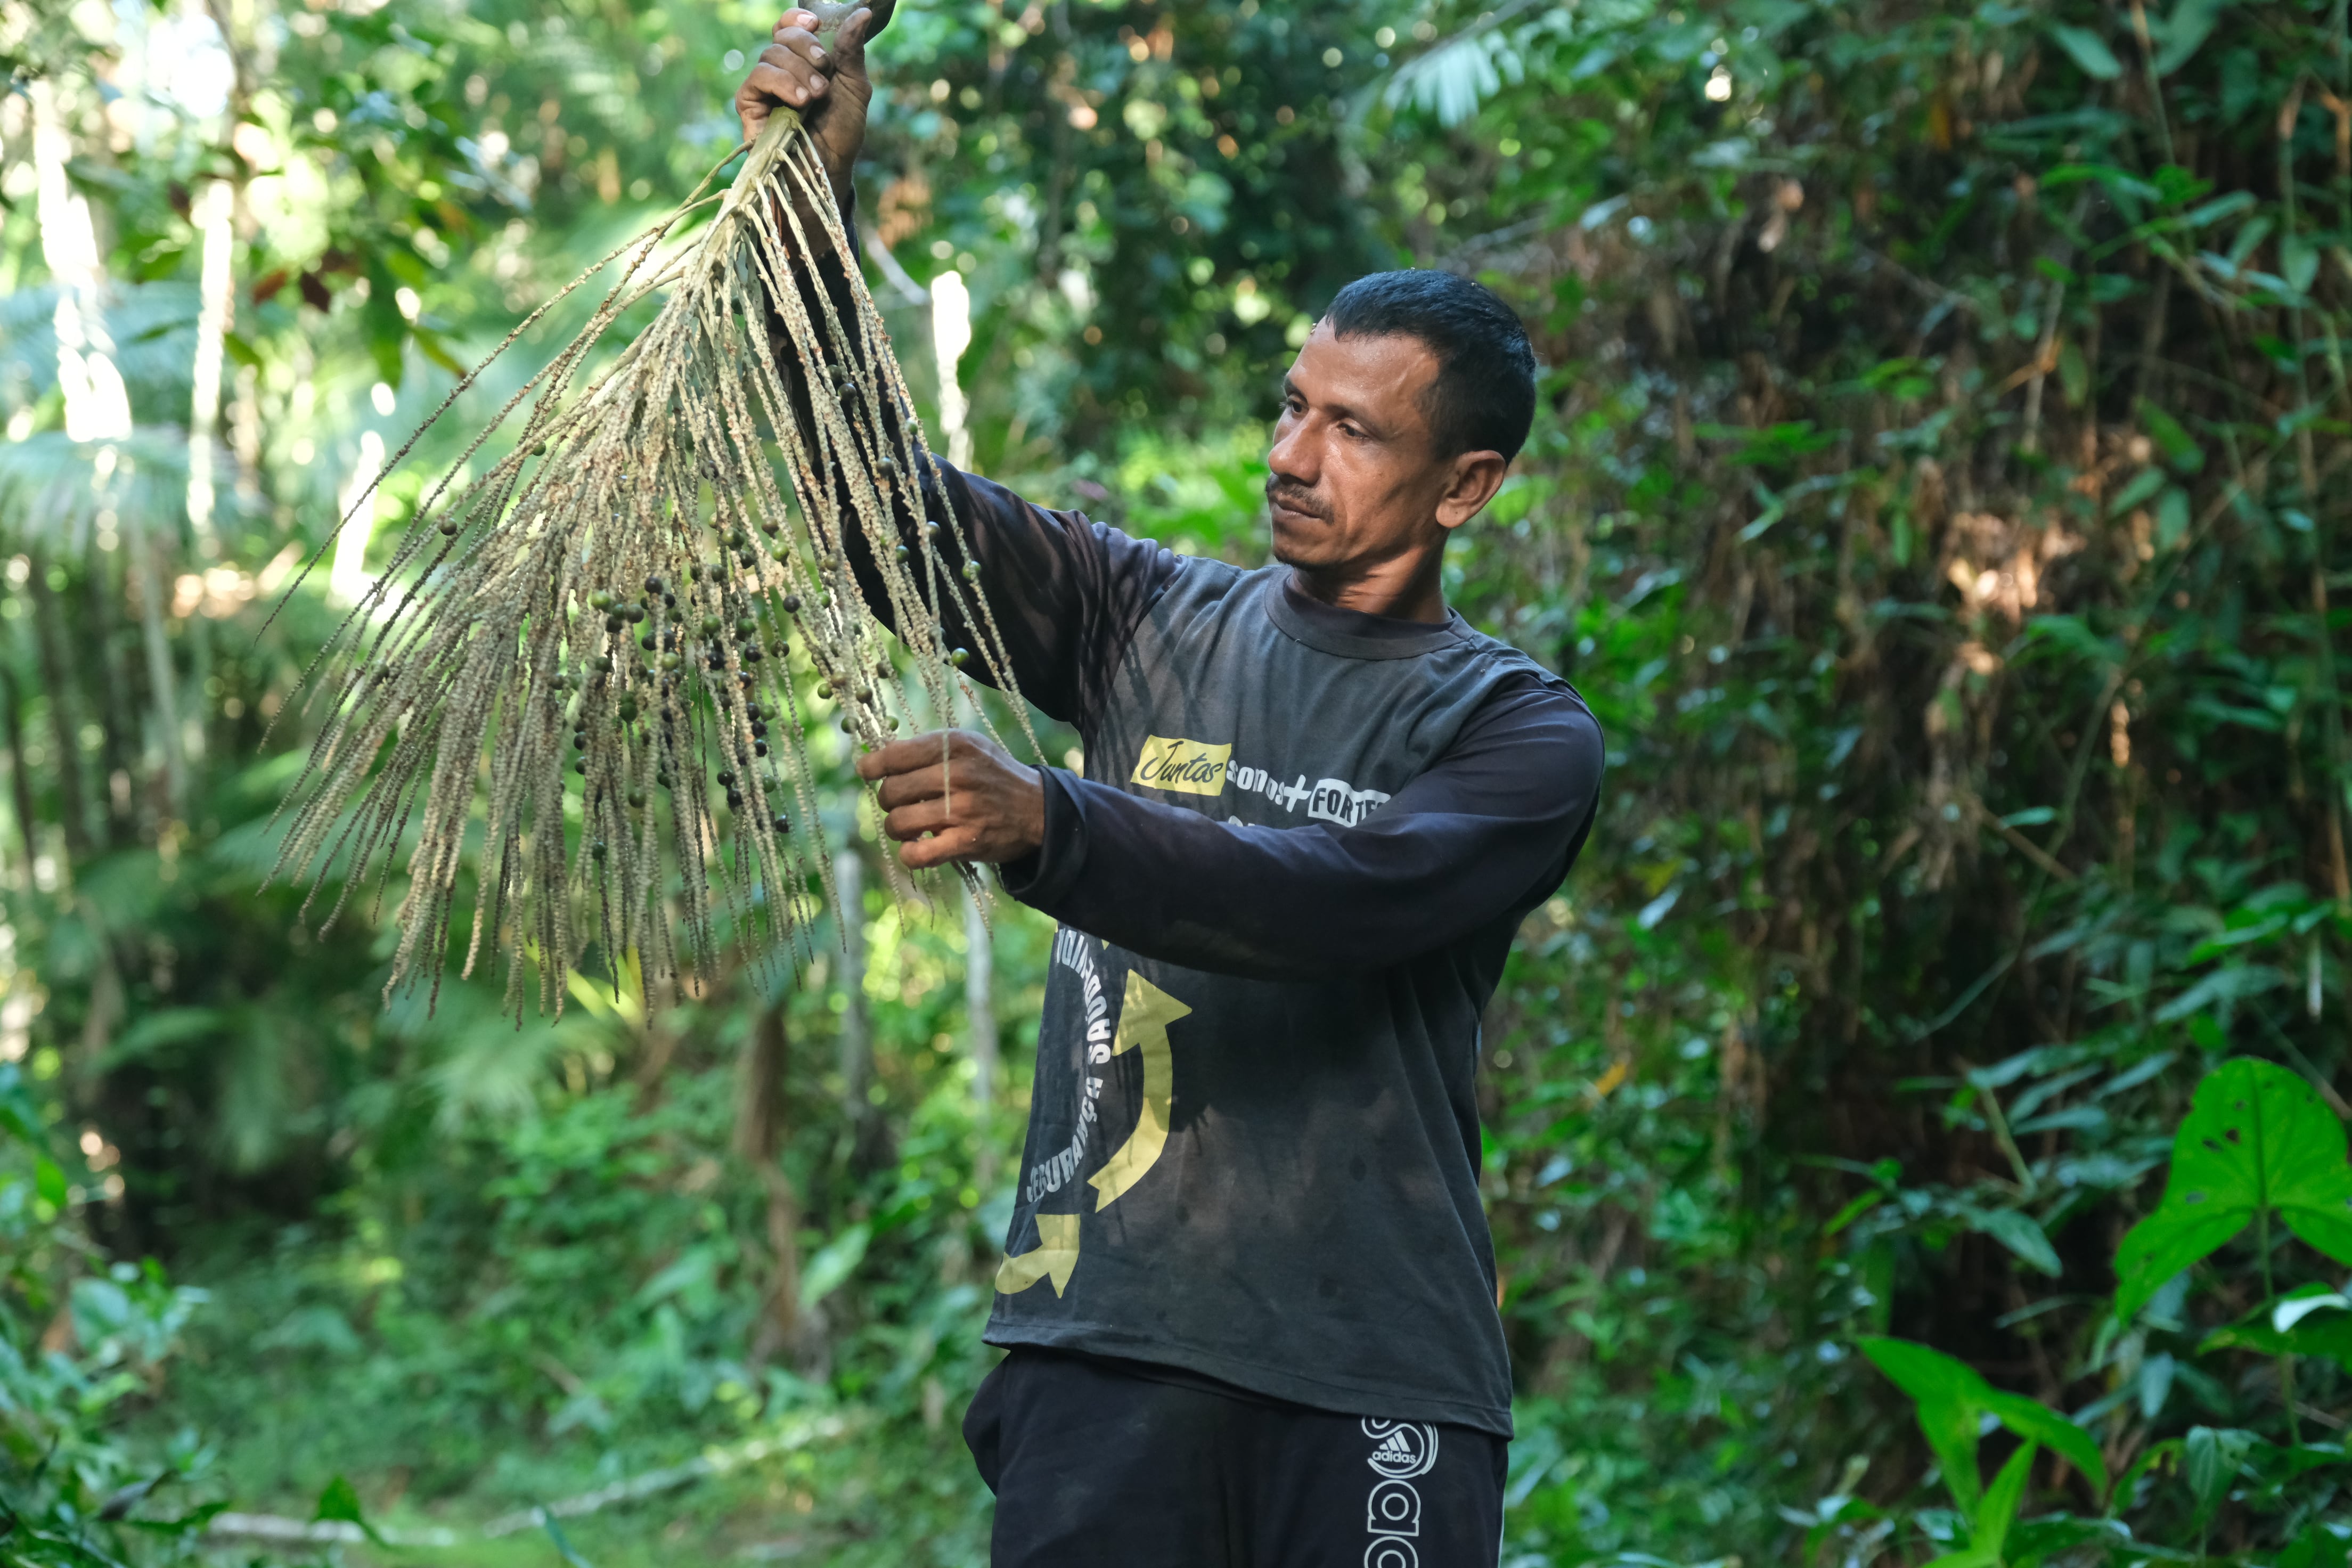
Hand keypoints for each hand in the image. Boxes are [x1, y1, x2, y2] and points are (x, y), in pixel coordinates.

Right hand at [734, 4, 894, 209]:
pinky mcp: (749, 105)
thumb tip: (862, 13)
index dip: (797, 19)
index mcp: (803, 60)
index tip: (815, 24)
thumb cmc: (841, 133)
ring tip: (816, 96)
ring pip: (770, 55)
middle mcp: (781, 69)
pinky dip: (781, 83)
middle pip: (781, 36)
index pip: (788, 26)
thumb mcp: (855, 88)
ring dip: (798, 71)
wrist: (830, 170)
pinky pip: (757, 78)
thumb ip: (852, 51)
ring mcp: (763, 87)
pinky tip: (800, 101)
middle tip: (825, 70)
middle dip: (807, 48)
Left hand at [855, 728, 1044, 869]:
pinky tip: (916, 848)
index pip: (895, 755)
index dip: (872, 765)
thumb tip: (879, 757)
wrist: (1038, 810)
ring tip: (910, 826)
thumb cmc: (994, 775)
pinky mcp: (965, 843)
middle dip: (888, 800)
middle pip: (891, 791)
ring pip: (898, 822)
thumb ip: (928, 748)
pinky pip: (917, 855)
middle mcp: (958, 775)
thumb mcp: (968, 746)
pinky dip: (909, 854)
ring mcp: (962, 810)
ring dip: (897, 828)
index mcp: (955, 746)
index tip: (866, 771)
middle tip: (901, 803)